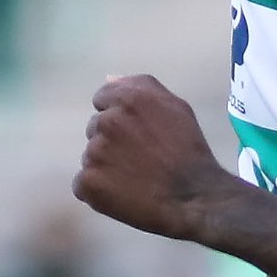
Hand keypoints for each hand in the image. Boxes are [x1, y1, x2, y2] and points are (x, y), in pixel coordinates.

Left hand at [71, 75, 230, 244]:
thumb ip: (141, 86)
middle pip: (95, 128)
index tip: (136, 134)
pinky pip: (83, 184)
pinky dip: (98, 191)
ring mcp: (93, 153)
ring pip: (91, 156)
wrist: (193, 198)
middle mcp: (106, 122)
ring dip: (106, 166)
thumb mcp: (176, 107)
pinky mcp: (88, 182)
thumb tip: (109, 79)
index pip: (102, 99)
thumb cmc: (189, 151)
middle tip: (140, 159)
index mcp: (127, 99)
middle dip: (112, 141)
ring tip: (134, 179)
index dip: (119, 117)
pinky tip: (121, 195)